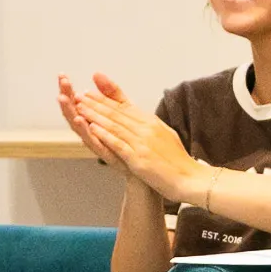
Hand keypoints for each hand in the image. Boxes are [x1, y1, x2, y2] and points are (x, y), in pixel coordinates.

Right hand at [57, 74, 122, 169]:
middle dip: (66, 97)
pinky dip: (85, 130)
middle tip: (62, 84)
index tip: (62, 76)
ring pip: (78, 126)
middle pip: (73, 112)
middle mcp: (90, 131)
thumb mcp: (123, 110)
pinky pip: (92, 140)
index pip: (77, 101)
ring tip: (63, 99)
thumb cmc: (129, 139)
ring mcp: (96, 142)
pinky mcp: (104, 153)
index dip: (68, 89)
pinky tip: (80, 119)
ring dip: (70, 112)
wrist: (144, 165)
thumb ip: (110, 93)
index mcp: (93, 120)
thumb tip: (96, 73)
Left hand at [77, 86, 206, 202]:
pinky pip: (118, 143)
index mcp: (152, 122)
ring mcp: (142, 143)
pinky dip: (104, 134)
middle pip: (116, 113)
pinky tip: (92, 128)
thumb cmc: (178, 161)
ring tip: (80, 107)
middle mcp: (146, 128)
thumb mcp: (165, 135)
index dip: (106, 99)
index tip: (91, 93)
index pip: (124, 107)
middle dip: (96, 103)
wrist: (190, 178)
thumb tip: (142, 119)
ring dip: (95, 115)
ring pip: (114, 125)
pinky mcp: (139, 157)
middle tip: (80, 95)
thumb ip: (151, 126)